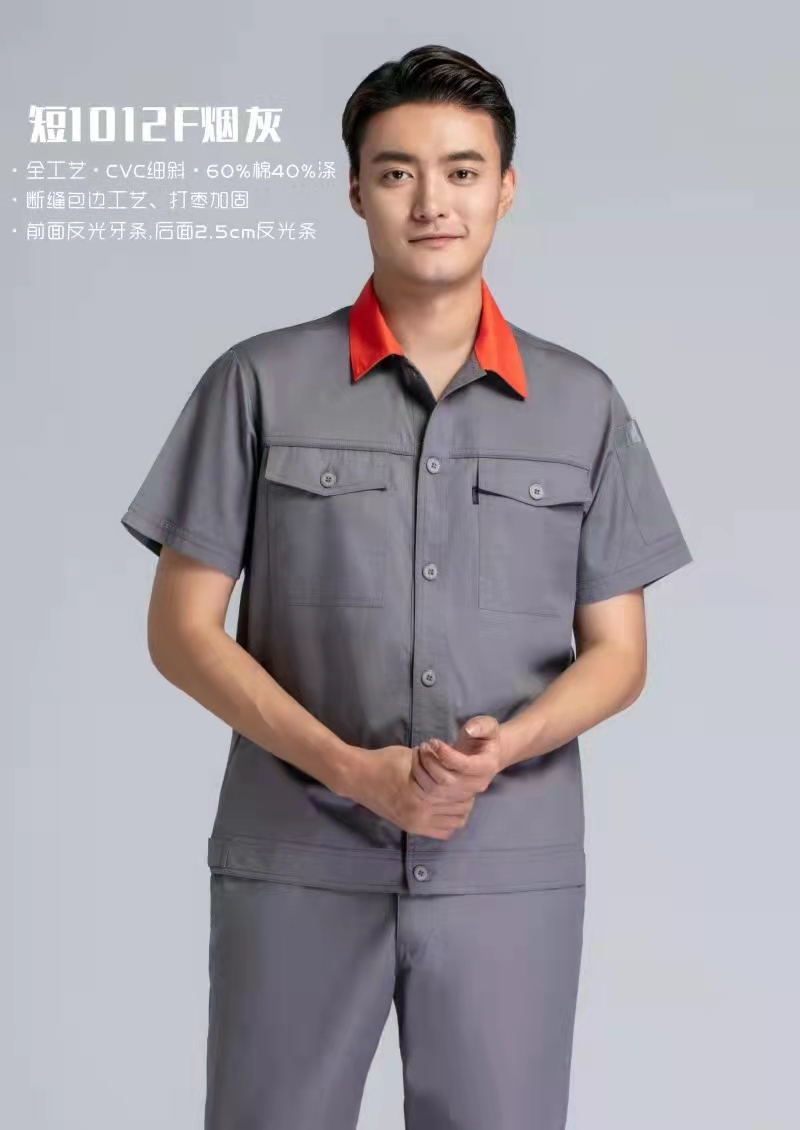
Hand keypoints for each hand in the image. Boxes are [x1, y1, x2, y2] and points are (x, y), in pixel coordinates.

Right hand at [346, 743, 475, 840]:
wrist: (357, 777)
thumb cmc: (384, 762)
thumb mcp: (414, 756)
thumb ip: (436, 763)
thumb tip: (455, 763)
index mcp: (423, 795)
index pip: (460, 795)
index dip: (466, 784)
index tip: (464, 774)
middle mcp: (421, 815)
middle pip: (459, 811)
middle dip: (465, 797)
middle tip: (463, 785)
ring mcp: (415, 824)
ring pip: (453, 825)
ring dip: (458, 811)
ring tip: (455, 797)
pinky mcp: (409, 827)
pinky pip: (440, 833)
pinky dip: (447, 823)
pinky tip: (445, 809)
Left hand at [412, 715, 506, 803]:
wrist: (487, 756)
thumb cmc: (486, 739)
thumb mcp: (490, 726)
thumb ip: (481, 725)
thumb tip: (470, 729)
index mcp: (487, 767)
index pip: (465, 766)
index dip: (446, 754)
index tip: (434, 741)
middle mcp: (476, 784)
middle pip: (446, 780)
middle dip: (430, 761)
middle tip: (424, 745)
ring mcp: (463, 794)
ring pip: (434, 789)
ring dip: (421, 769)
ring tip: (420, 751)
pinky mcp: (451, 798)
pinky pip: (428, 794)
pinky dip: (418, 778)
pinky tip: (418, 762)